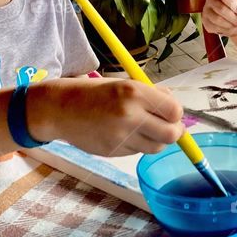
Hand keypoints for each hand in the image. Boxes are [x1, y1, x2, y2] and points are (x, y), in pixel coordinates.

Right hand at [39, 78, 183, 155]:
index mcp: (134, 93)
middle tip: (168, 126)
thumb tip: (176, 109)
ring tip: (144, 128)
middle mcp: (129, 115)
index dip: (175, 113)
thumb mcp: (124, 84)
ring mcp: (121, 136)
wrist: (60, 109)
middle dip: (174, 131)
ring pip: (156, 147)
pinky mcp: (113, 152)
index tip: (171, 112)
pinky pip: (138, 152)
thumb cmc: (94, 93)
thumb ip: (151, 96)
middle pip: (171, 134)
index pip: (174, 111)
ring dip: (156, 139)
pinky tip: (124, 133)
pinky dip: (138, 145)